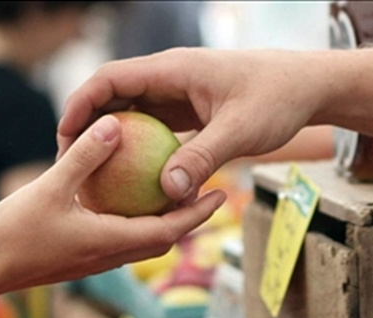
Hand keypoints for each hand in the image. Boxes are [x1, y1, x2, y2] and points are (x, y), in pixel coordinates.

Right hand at [0, 114, 226, 296]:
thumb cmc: (13, 233)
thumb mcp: (50, 187)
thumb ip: (84, 157)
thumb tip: (115, 124)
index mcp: (111, 242)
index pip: (169, 230)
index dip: (198, 213)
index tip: (221, 194)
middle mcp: (109, 256)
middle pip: (163, 239)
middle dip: (190, 218)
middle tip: (210, 191)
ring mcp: (95, 260)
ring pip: (142, 242)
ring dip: (164, 222)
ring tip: (176, 193)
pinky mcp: (80, 258)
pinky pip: (119, 239)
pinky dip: (135, 222)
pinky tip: (126, 199)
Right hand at [57, 48, 324, 201]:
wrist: (308, 87)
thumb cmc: (277, 99)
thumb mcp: (240, 131)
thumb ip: (203, 158)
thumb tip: (168, 192)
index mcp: (173, 70)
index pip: (110, 79)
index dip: (81, 105)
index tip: (64, 137)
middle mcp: (170, 78)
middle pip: (113, 96)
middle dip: (87, 126)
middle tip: (69, 164)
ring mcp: (178, 95)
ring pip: (132, 114)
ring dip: (111, 141)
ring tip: (92, 176)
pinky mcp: (189, 112)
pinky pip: (154, 130)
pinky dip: (139, 152)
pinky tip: (132, 184)